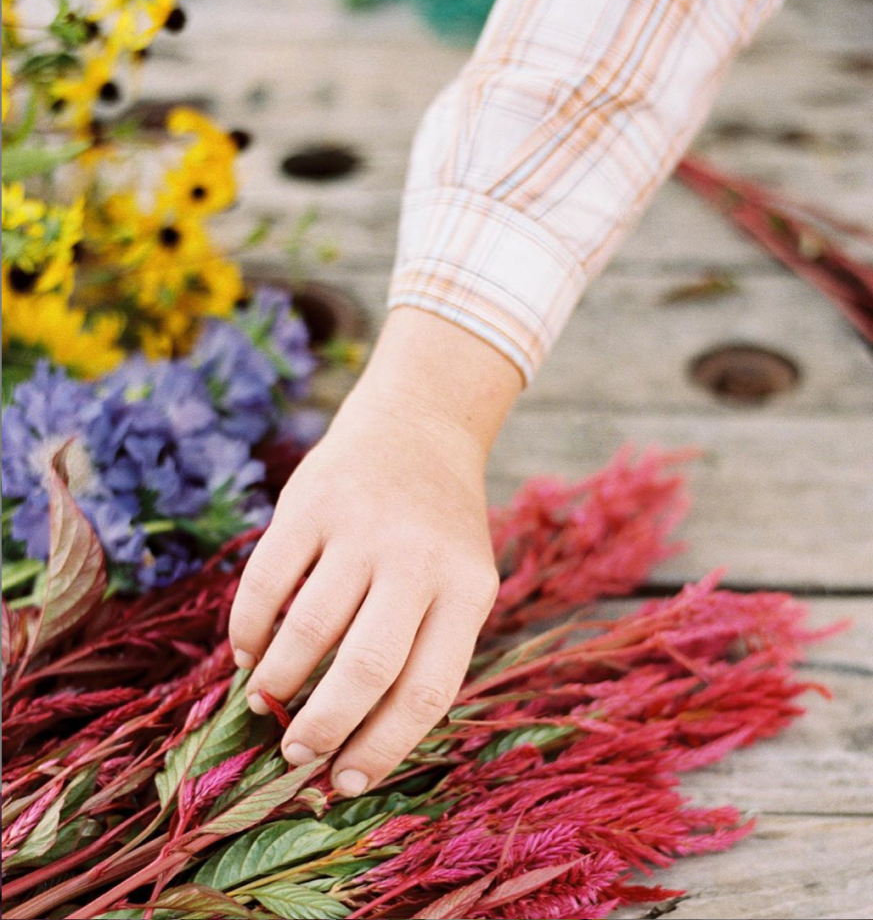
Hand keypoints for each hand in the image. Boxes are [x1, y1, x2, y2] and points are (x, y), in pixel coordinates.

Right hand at [228, 308, 521, 795]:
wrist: (418, 428)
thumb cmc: (437, 529)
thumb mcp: (462, 580)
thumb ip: (425, 646)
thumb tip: (356, 738)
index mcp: (468, 590)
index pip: (427, 690)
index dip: (383, 747)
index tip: (346, 782)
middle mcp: (418, 558)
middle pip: (366, 668)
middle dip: (324, 726)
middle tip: (296, 753)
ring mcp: (362, 527)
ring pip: (308, 630)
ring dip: (278, 681)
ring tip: (266, 702)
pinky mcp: (310, 502)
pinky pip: (266, 583)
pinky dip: (247, 629)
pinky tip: (247, 651)